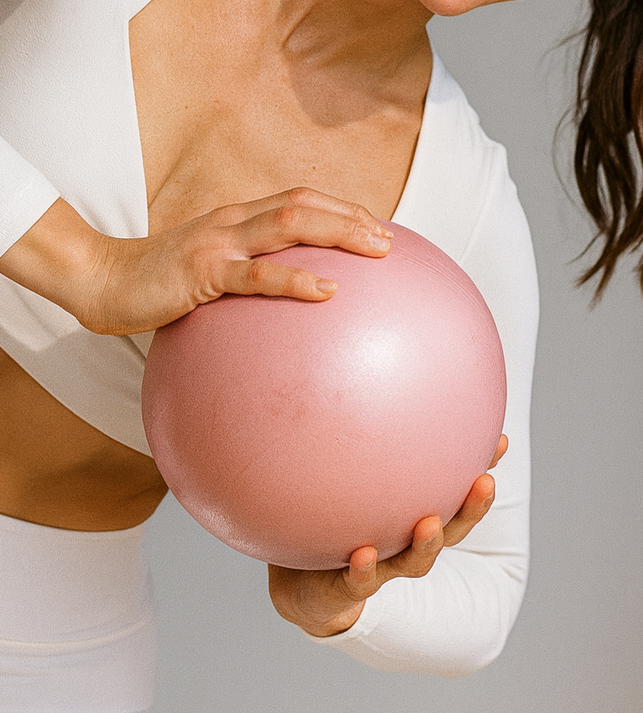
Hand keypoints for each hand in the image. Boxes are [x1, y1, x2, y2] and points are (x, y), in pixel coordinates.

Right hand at [0, 188, 391, 334]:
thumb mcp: (205, 274)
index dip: (340, 209)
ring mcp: (219, 243)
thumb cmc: (156, 284)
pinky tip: (328, 290)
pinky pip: (258, 273)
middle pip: (304, 204)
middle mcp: (232, 221)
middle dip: (352, 217)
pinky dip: (296, 279)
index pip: (298, 200)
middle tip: (390, 241)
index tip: (374, 228)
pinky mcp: (204, 271)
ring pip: (290, 223)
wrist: (101, 281)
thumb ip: (241, 276)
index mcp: (236, 220)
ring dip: (339, 233)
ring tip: (376, 250)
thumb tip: (275, 304)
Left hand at [268, 434, 508, 636]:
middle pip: (450, 530)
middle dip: (470, 508)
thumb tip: (384, 394)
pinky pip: (359, 580)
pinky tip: (363, 554)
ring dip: (426, 544)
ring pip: (413, 561)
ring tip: (429, 524)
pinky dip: (364, 569)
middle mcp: (404, 544)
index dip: (477, 471)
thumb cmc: (333, 525)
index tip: (499, 441)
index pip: (455, 497)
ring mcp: (381, 567)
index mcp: (412, 520)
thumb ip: (366, 449)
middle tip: (485, 482)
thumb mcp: (349, 484)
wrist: (302, 584)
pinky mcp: (349, 586)